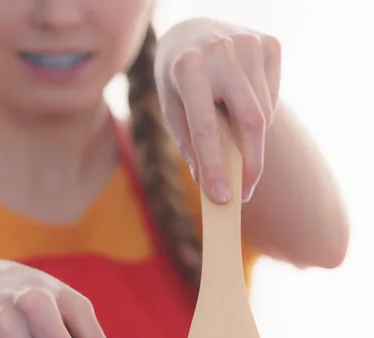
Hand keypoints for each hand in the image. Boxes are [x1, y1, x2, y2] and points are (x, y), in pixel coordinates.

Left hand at [155, 18, 281, 202]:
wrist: (190, 33)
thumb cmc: (178, 81)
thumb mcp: (172, 110)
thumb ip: (190, 145)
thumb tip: (210, 184)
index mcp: (188, 69)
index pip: (206, 129)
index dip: (215, 168)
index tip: (224, 198)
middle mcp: (221, 52)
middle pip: (250, 122)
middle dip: (251, 164)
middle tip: (245, 192)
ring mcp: (249, 44)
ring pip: (264, 114)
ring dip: (251, 137)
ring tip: (233, 134)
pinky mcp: (269, 44)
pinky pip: (273, 99)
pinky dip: (262, 114)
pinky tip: (241, 105)